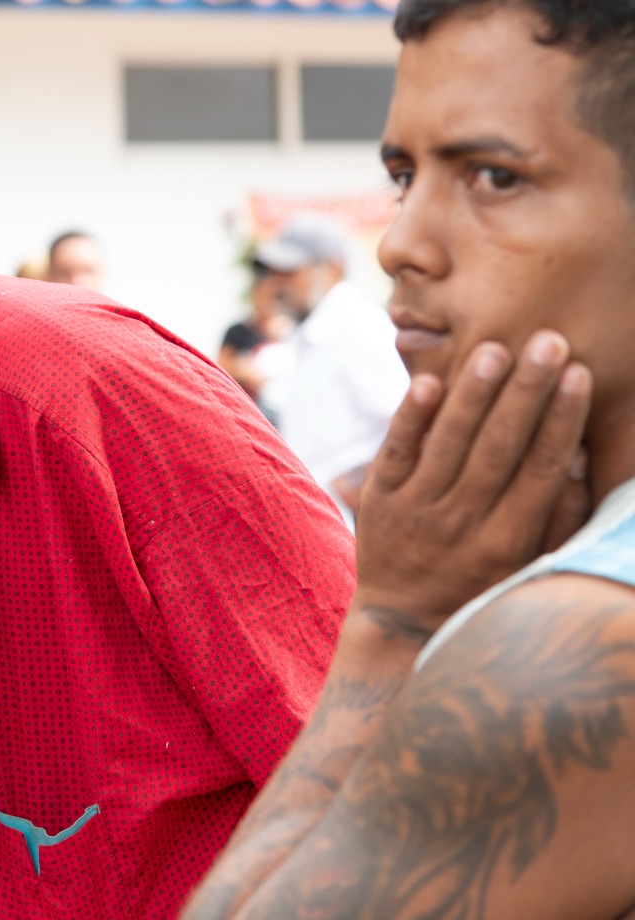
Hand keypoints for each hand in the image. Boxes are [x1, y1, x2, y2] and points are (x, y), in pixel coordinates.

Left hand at [353, 331, 591, 636]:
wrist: (404, 621)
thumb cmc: (481, 583)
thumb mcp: (529, 562)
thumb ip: (559, 515)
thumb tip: (583, 458)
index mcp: (508, 538)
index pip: (542, 468)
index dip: (561, 420)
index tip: (579, 373)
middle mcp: (462, 522)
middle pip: (499, 447)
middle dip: (525, 392)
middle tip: (547, 340)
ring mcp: (415, 510)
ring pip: (448, 444)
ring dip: (472, 394)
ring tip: (494, 348)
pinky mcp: (377, 501)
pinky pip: (394, 452)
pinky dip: (411, 418)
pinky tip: (430, 381)